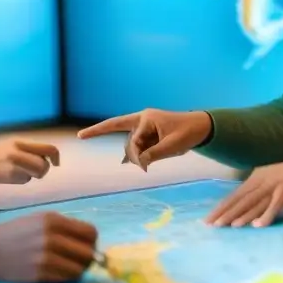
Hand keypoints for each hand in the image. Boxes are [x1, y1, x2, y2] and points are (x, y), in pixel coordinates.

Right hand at [0, 139, 59, 184]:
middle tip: (36, 168)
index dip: (56, 156)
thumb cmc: (1, 152)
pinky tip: (13, 174)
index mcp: (21, 143)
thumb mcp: (15, 144)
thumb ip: (32, 148)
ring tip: (23, 170)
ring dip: (34, 174)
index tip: (56, 163)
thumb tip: (50, 156)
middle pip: (43, 165)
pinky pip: (26, 180)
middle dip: (43, 169)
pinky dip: (24, 178)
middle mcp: (18, 154)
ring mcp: (15, 167)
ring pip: (36, 174)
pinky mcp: (11, 178)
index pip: (48, 148)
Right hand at [0, 211, 99, 282]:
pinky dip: (66, 276)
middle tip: (80, 259)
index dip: (92, 241)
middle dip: (88, 257)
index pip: (90, 233)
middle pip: (88, 253)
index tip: (87, 245)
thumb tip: (91, 240)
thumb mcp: (42, 219)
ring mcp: (45, 257)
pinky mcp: (39, 274)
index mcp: (54, 220)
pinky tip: (57, 271)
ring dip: (78, 269)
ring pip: (79, 269)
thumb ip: (66, 227)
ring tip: (68, 265)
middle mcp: (51, 237)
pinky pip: (65, 278)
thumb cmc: (18, 232)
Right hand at [78, 109, 211, 171]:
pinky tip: (134, 162)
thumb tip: (138, 163)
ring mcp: (145, 128)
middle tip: (150, 164)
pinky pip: (139, 147)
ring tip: (159, 156)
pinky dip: (141, 155)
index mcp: (145, 118)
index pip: (123, 131)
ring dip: (141, 156)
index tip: (81, 136)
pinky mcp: (149, 135)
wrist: (202, 128)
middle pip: (129, 142)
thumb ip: (153, 154)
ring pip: (134, 146)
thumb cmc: (188, 133)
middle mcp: (142, 120)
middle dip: (136, 155)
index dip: (104, 136)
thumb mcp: (172, 146)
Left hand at [206, 149, 282, 227]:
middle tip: (211, 225)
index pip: (235, 195)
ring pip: (255, 203)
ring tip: (229, 226)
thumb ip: (260, 192)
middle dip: (225, 213)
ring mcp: (275, 186)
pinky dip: (266, 216)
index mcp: (257, 178)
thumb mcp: (273, 181)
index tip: (208, 219)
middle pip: (241, 200)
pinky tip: (258, 226)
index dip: (221, 207)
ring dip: (242, 215)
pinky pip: (275, 206)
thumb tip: (245, 208)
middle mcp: (262, 181)